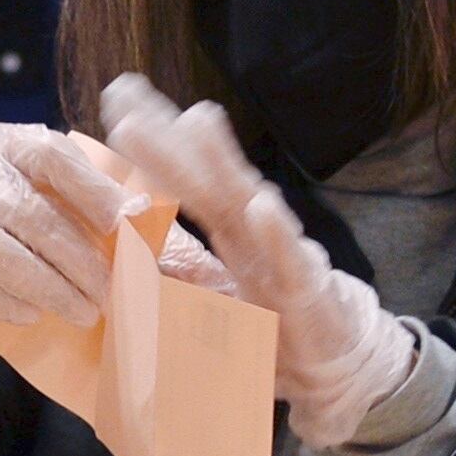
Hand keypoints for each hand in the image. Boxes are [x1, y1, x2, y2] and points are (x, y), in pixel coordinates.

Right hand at [0, 122, 134, 340]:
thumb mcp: (33, 192)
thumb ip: (98, 214)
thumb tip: (189, 260)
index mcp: (4, 143)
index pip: (52, 157)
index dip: (94, 190)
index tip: (131, 225)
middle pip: (29, 212)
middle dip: (77, 258)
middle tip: (112, 292)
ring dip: (46, 287)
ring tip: (82, 311)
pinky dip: (1, 302)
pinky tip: (29, 315)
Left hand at [98, 73, 417, 451]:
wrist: (339, 365)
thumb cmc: (277, 321)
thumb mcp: (216, 297)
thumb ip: (179, 269)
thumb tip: (132, 244)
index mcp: (229, 230)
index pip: (184, 179)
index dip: (152, 142)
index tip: (116, 99)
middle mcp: (251, 232)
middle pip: (205, 176)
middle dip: (167, 135)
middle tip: (127, 90)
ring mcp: (279, 255)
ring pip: (246, 204)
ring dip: (223, 163)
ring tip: (197, 118)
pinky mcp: (305, 292)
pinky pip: (290, 260)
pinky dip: (277, 234)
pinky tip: (262, 207)